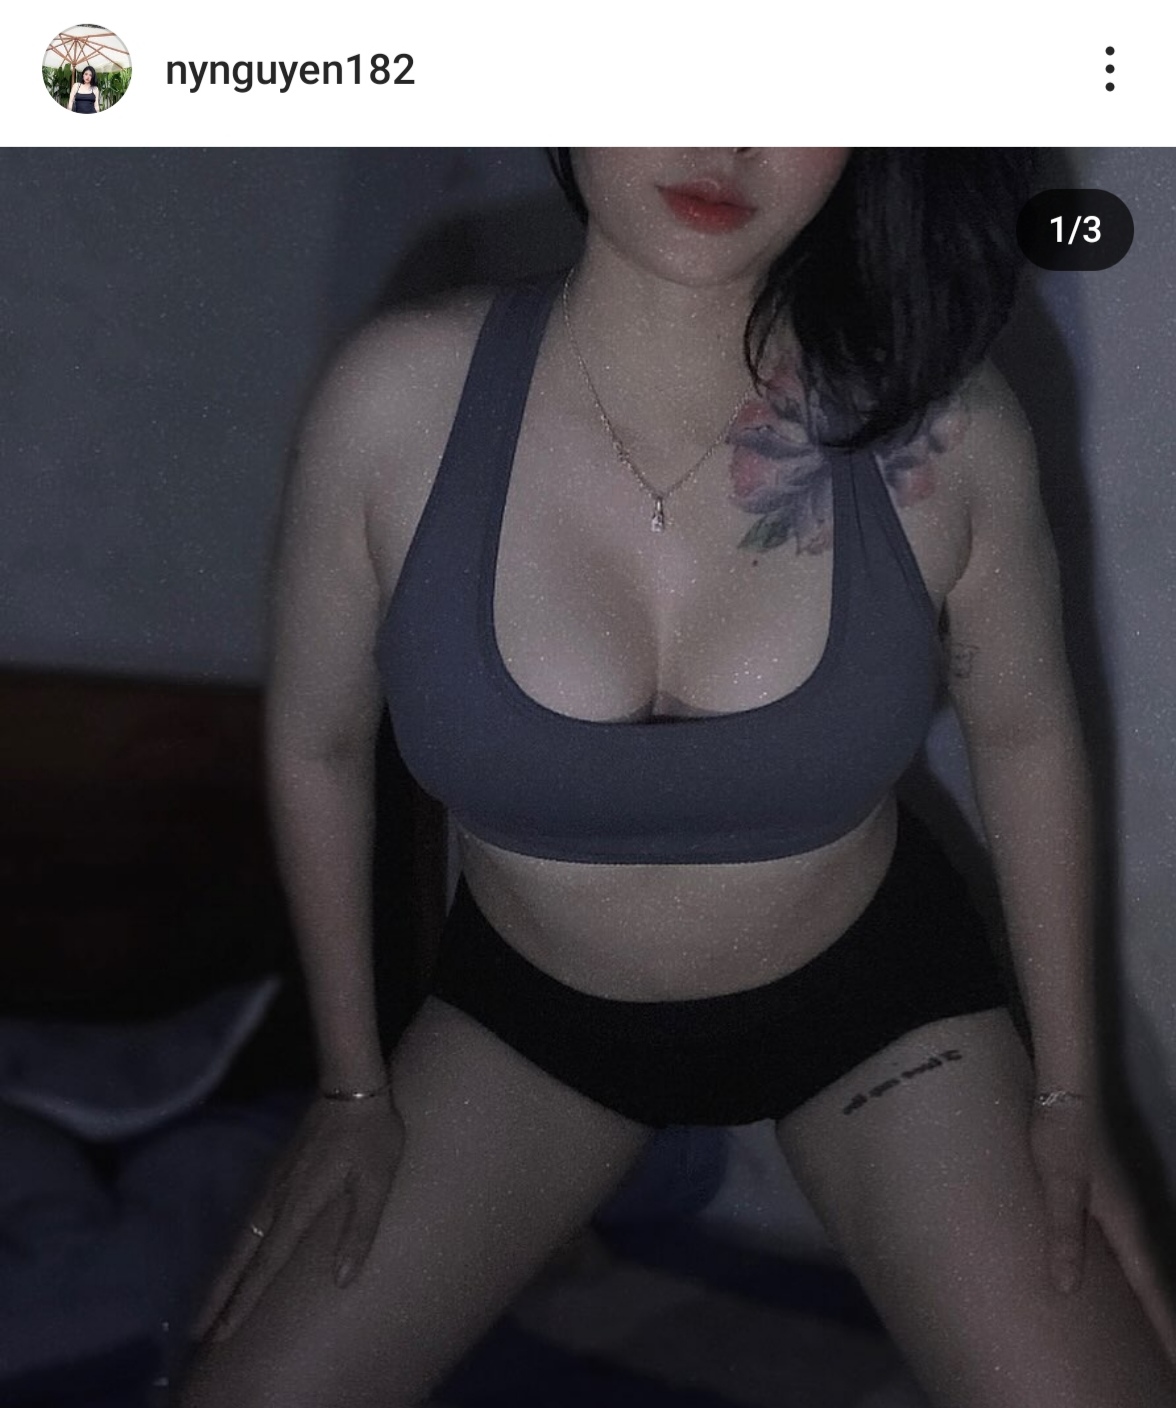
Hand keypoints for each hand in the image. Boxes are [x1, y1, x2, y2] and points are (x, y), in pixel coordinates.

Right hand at [189, 1090, 405, 1342]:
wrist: (351, 1087)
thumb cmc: (370, 1137)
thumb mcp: (376, 1183)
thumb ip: (359, 1232)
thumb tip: (342, 1281)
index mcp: (299, 1206)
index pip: (266, 1264)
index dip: (244, 1301)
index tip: (221, 1333)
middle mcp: (278, 1200)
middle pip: (241, 1256)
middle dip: (219, 1295)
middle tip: (196, 1332)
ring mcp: (275, 1184)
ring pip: (242, 1239)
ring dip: (225, 1274)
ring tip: (210, 1305)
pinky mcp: (279, 1172)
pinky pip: (250, 1220)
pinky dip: (238, 1248)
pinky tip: (239, 1257)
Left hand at [1029, 1096, 1175, 1365]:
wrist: (1068, 1093)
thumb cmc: (1061, 1139)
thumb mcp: (1059, 1187)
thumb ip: (1064, 1235)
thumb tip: (1068, 1290)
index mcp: (1126, 1227)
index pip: (1151, 1289)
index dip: (1165, 1329)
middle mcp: (1135, 1221)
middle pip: (1156, 1282)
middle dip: (1165, 1321)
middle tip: (1170, 1361)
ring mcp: (1125, 1208)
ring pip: (1145, 1266)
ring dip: (1152, 1299)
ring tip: (1154, 1333)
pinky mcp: (1111, 1197)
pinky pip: (1130, 1249)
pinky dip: (1135, 1275)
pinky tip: (1121, 1283)